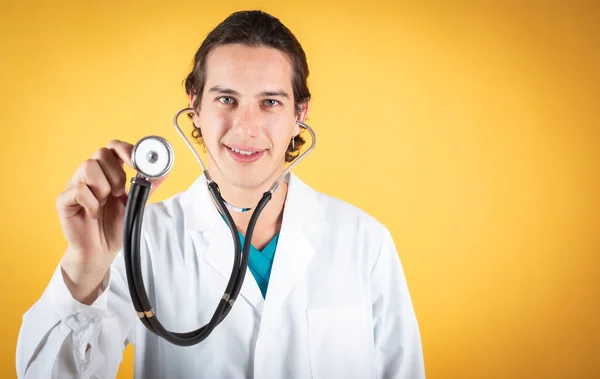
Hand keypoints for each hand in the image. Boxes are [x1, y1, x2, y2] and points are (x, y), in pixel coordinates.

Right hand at [57, 140, 166, 302]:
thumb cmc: (116, 226)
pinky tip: (93, 213)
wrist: (101, 251)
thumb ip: (148, 186)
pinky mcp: (64, 200)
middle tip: (120, 192)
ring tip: (105, 202)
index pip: (113, 147)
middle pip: (101, 153)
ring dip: (103, 186)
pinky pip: (78, 190)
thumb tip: (165, 170)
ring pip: (88, 166)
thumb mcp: (137, 204)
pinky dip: (91, 202)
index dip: (125, 150)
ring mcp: (76, 185)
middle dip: (116, 173)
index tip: (136, 163)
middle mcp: (91, 175)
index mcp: (109, 172)